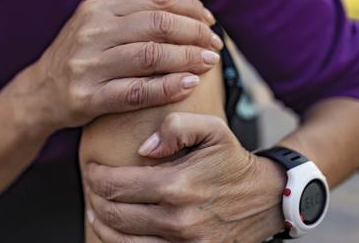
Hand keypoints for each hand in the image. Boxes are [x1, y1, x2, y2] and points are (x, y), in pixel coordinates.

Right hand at [11, 0, 222, 131]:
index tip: (209, 21)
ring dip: (187, 58)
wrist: (39, 93)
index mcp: (96, 8)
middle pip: (157, 25)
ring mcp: (88, 65)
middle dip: (194, 32)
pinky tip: (188, 84)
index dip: (189, 8)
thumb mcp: (93, 18)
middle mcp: (91, 32)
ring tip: (209, 62)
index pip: (154, 0)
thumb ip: (127, 0)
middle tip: (215, 44)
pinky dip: (167, 87)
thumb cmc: (78, 53)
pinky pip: (136, 91)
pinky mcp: (88, 97)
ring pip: (150, 56)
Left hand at [84, 112, 286, 241]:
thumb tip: (144, 148)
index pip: (117, 185)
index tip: (92, 169)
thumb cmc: (233, 161)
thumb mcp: (212, 128)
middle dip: (95, 198)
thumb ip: (176, 126)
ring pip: (121, 241)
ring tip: (97, 208)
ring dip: (102, 224)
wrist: (266, 198)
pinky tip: (117, 231)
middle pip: (114, 214)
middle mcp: (178, 219)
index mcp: (178, 185)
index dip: (96, 176)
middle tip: (92, 187)